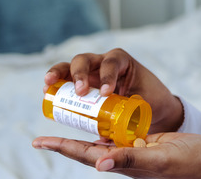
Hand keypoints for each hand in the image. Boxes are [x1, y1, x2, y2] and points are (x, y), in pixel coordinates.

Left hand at [32, 132, 200, 178]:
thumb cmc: (193, 164)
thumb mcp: (161, 159)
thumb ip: (132, 159)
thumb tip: (99, 163)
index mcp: (125, 165)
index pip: (86, 154)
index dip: (62, 147)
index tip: (39, 140)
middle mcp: (127, 158)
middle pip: (89, 147)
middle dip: (67, 139)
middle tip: (45, 129)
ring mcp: (138, 150)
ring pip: (105, 138)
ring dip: (86, 129)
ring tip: (70, 117)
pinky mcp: (150, 141)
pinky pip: (124, 131)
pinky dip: (111, 122)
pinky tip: (105, 114)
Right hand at [44, 48, 182, 132]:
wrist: (153, 104)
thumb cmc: (151, 102)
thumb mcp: (145, 105)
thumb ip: (129, 118)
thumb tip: (106, 141)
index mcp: (123, 62)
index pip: (113, 63)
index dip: (107, 76)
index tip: (106, 93)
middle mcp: (104, 62)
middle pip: (87, 59)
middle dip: (81, 73)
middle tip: (80, 91)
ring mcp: (91, 71)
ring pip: (71, 65)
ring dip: (59, 73)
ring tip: (49, 85)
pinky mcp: (82, 82)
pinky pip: (65, 78)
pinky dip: (55, 82)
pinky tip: (47, 90)